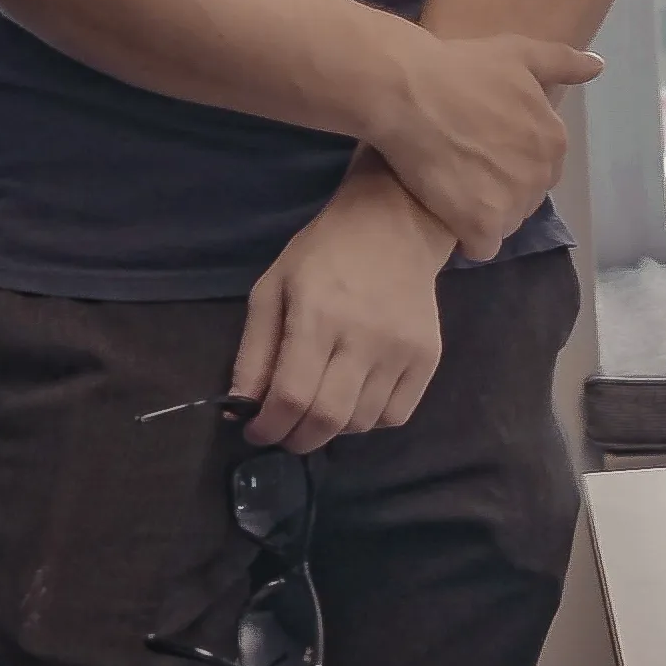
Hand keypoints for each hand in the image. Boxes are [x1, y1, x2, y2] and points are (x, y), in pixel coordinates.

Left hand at [231, 158, 455, 451]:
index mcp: (318, 315)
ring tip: (318, 407)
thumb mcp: (272, 289)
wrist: (395, 225)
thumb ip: (254, 352)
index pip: (292, 396)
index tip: (256, 431)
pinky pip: (395, 416)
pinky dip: (368, 420)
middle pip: (328, 420)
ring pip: (360, 424)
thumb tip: (237, 409)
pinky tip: (355, 397)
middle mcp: (364, 336)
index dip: (268, 427)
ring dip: (331, 429)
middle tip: (283, 432)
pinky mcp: (428, 357)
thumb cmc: (324, 254)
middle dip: (295, 439)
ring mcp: (402, 350)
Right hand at [365, 30, 601, 259]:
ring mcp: (512, 202)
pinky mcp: (480, 225)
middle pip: (525, 198)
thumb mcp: (518, 53)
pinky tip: (445, 214)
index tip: (481, 147)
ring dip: (483, 215)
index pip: (542, 169)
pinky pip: (482, 247)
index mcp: (553, 140)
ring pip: (505, 224)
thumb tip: (598, 65)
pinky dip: (466, 237)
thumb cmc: (461, 68)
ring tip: (450, 190)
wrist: (408, 92)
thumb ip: (562, 62)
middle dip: (500, 189)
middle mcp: (540, 175)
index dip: (510, 161)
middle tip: (463, 167)